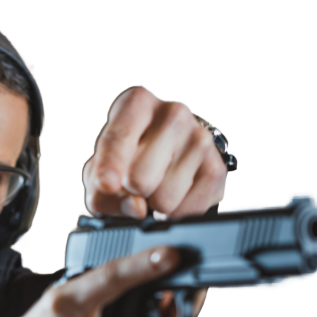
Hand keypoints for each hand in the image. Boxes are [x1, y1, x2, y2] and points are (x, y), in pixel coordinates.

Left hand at [82, 85, 227, 218]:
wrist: (170, 152)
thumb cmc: (127, 157)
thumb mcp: (99, 168)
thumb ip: (101, 192)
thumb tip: (136, 208)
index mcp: (137, 104)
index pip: (119, 137)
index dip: (109, 166)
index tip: (107, 184)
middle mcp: (173, 114)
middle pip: (139, 178)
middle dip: (132, 193)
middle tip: (135, 184)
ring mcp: (200, 139)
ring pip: (164, 199)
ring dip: (154, 204)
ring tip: (157, 185)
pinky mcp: (217, 167)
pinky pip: (188, 210)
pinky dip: (175, 213)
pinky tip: (174, 195)